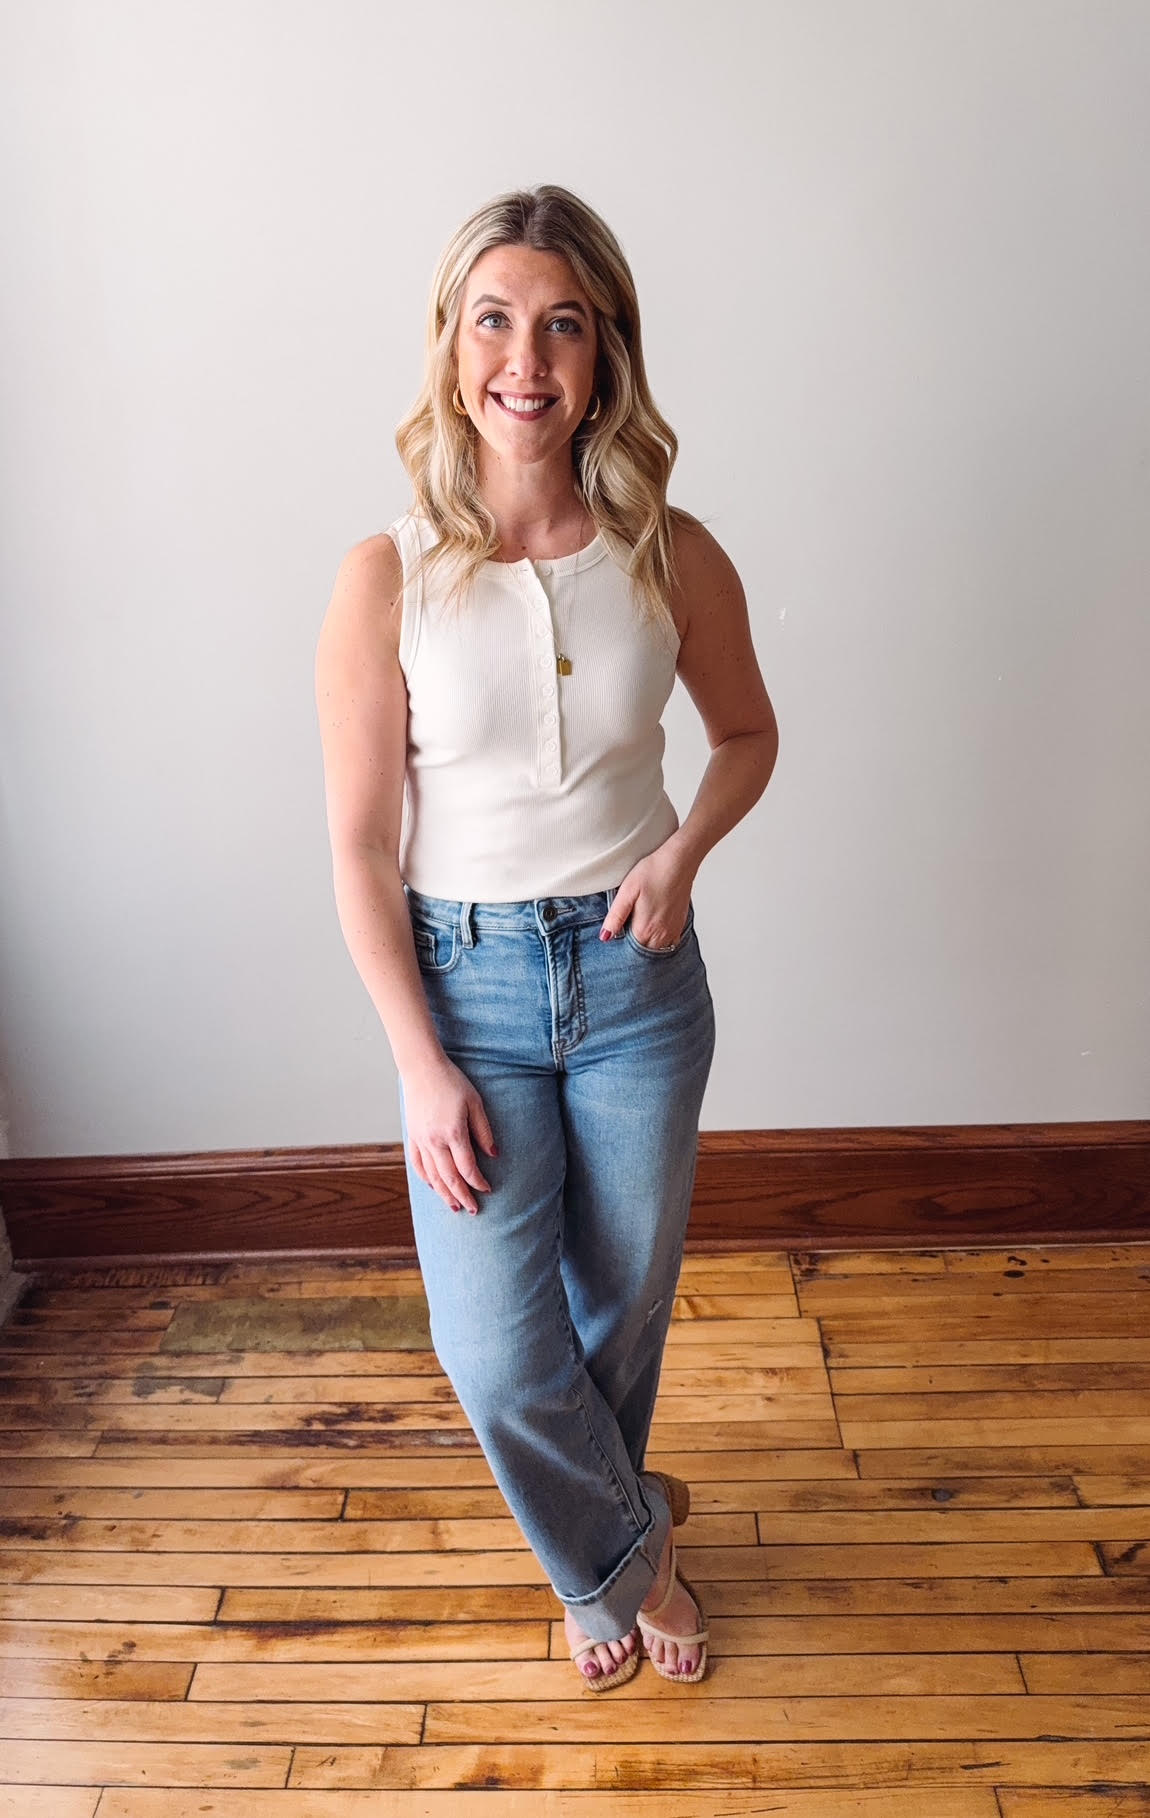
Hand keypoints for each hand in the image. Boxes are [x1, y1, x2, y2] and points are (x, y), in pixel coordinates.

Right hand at [401, 1054, 497, 1213]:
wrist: (422, 1068)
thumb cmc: (452, 1082)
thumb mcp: (475, 1103)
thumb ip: (484, 1131)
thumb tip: (494, 1155)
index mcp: (453, 1132)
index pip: (468, 1167)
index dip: (478, 1182)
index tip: (488, 1189)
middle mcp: (434, 1141)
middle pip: (449, 1177)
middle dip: (462, 1196)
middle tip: (473, 1210)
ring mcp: (421, 1140)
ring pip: (432, 1175)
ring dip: (444, 1193)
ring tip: (454, 1206)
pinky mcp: (412, 1136)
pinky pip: (418, 1164)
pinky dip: (426, 1178)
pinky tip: (433, 1187)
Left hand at [599, 843, 695, 948]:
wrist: (678, 861)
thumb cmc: (653, 872)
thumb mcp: (627, 892)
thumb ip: (615, 917)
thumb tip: (605, 937)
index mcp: (645, 929)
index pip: (629, 951)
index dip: (620, 946)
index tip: (617, 934)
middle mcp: (661, 935)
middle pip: (643, 952)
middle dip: (633, 946)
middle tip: (627, 927)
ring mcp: (673, 930)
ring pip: (656, 949)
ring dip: (647, 943)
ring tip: (639, 925)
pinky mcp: (680, 924)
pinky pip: (669, 942)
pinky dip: (660, 939)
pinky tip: (654, 924)